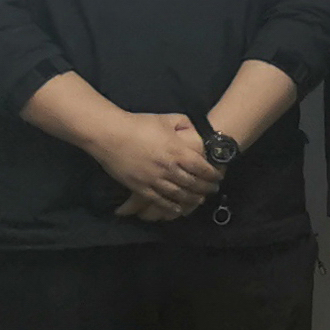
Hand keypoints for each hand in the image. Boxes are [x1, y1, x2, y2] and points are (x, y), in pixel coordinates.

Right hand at [92, 112, 219, 215]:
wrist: (110, 135)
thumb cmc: (139, 124)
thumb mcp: (167, 119)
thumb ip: (185, 124)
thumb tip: (195, 131)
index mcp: (177, 151)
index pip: (201, 167)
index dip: (212, 174)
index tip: (219, 177)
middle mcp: (168, 168)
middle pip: (192, 183)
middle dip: (206, 188)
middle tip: (213, 190)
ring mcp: (153, 179)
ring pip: (178, 194)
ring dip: (192, 198)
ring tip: (200, 200)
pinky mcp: (140, 187)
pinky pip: (159, 200)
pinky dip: (171, 207)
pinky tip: (178, 209)